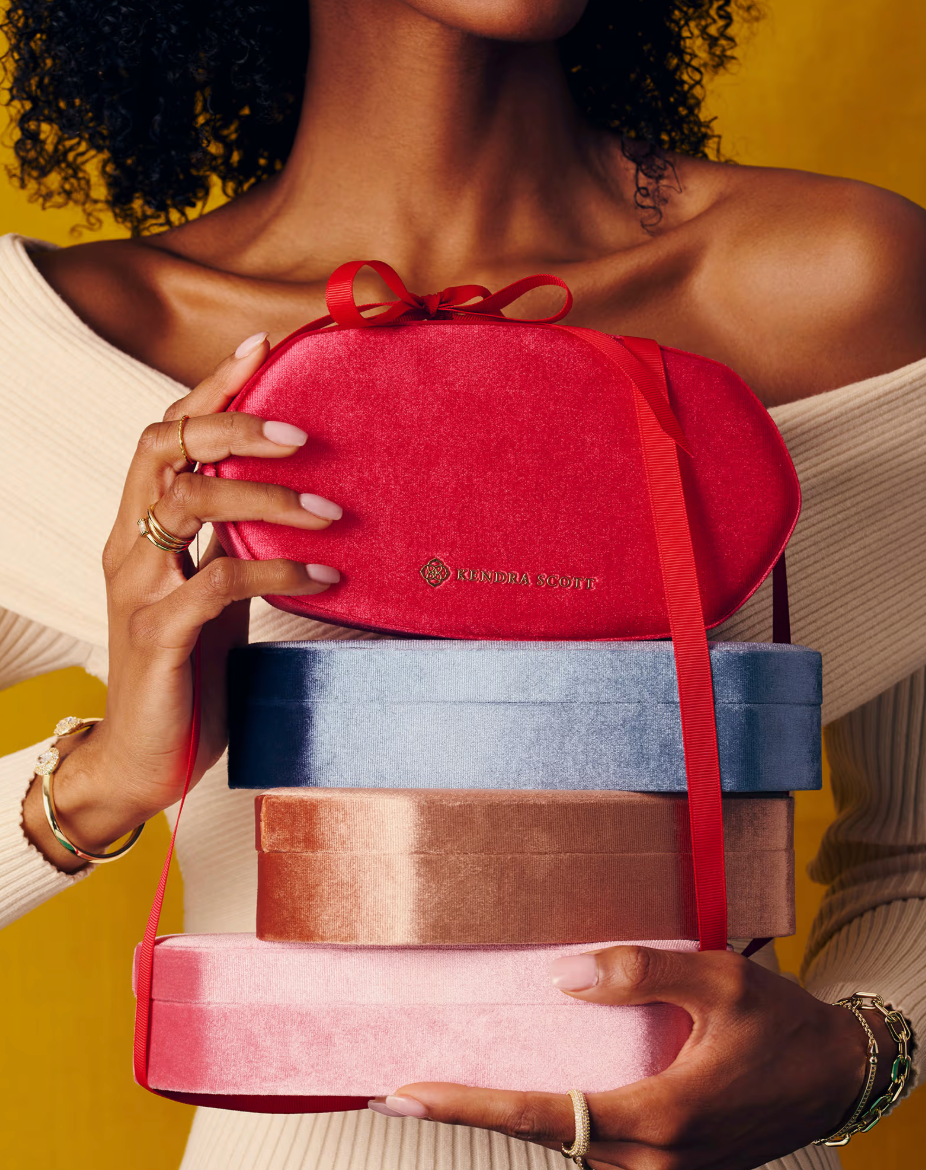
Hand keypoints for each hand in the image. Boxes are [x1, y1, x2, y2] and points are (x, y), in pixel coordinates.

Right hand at [24, 331, 341, 868]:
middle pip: (163, 448)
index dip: (208, 388)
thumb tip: (293, 500)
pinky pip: (217, 582)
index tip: (260, 350)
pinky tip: (324, 575)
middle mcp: (128, 546)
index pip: (164, 436)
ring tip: (332, 511)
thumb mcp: (209, 595)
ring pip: (190, 503)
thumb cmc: (184, 672)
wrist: (141, 758)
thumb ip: (230, 545)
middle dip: (232, 424)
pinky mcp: (157, 635)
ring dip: (268, 497)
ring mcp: (137, 589)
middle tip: (303, 431)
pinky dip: (277, 569)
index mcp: (139, 529)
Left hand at [370, 945, 894, 1169]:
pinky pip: (598, 1152)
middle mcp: (654, 1162)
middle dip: (477, 1114)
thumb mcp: (720, 979)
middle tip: (409, 1088)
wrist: (837, 1075)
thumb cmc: (783, 1025)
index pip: (546, 1115)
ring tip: (454, 1090)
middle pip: (545, 1139)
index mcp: (661, 1116)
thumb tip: (566, 978)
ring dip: (514, 1122)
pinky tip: (532, 1097)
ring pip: (570, 1151)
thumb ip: (643, 973)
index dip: (474, 1105)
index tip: (412, 1091)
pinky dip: (558, 1126)